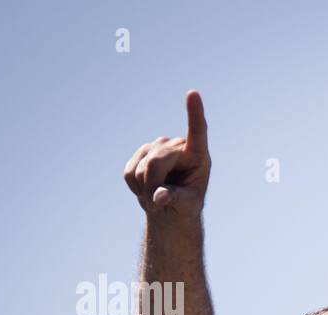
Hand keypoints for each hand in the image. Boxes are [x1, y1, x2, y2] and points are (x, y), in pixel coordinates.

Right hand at [123, 90, 210, 216]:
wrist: (170, 208)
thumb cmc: (186, 205)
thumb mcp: (188, 205)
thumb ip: (176, 199)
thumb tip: (161, 195)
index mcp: (198, 155)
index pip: (197, 132)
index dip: (194, 113)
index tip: (193, 93)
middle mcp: (179, 146)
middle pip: (156, 161)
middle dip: (153, 185)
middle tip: (158, 203)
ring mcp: (159, 146)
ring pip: (141, 167)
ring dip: (144, 188)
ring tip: (155, 197)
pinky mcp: (142, 152)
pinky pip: (129, 171)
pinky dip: (134, 186)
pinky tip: (144, 189)